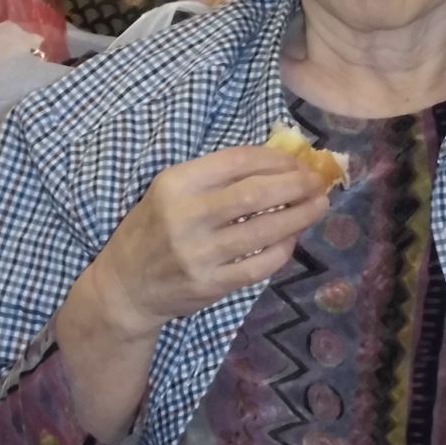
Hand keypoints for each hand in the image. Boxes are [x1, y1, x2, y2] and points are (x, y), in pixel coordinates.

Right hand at [84, 147, 329, 340]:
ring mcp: (199, 254)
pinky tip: (293, 238)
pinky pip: (260, 264)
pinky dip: (283, 249)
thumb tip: (279, 161)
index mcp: (176, 184)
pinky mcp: (211, 284)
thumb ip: (216, 176)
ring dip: (300, 215)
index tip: (297, 160)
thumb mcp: (172, 191)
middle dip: (295, 184)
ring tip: (319, 204)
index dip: (275, 158)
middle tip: (317, 180)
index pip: (236, 161)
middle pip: (255, 194)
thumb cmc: (154, 228)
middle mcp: (186, 217)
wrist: (126, 286)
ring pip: (264, 230)